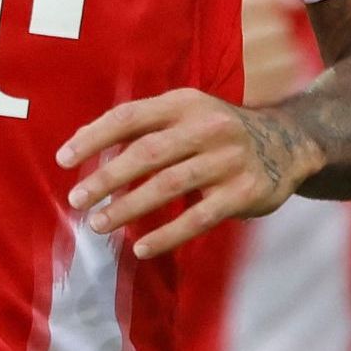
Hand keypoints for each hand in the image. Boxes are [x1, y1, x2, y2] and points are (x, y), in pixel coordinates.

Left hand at [61, 91, 311, 256]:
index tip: (63, 160)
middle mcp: (207, 126)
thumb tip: (80, 145)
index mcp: (184, 103)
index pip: (130, 117)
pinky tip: (140, 247)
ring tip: (98, 224)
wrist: (287, 144)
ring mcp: (228, 159)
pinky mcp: (244, 191)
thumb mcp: (185, 115)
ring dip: (128, 206)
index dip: (93, 138)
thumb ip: (142, 127)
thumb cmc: (216, 134)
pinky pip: (199, 217)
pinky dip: (167, 234)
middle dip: (106, 178)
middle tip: (76, 200)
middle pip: (147, 152)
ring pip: (169, 185)